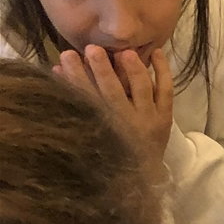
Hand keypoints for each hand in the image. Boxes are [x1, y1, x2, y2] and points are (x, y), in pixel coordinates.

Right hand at [56, 45, 173, 167]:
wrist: (141, 173)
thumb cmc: (111, 147)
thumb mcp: (91, 127)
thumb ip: (75, 98)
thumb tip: (57, 68)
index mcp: (104, 127)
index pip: (87, 99)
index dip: (76, 78)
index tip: (65, 56)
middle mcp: (126, 124)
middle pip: (113, 93)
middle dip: (102, 70)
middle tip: (91, 49)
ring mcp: (149, 120)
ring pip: (142, 90)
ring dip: (133, 69)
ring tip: (122, 51)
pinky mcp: (165, 117)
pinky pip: (166, 91)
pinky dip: (162, 71)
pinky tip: (156, 52)